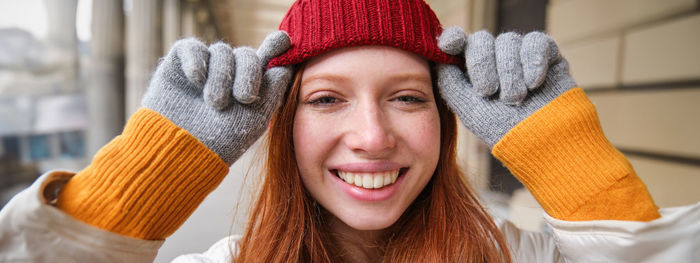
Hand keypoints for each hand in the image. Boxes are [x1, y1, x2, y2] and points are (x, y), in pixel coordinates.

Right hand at [141, 31, 292, 164]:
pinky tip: (196, 81)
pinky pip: (192, 48)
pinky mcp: (179, 64)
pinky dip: (196, 62)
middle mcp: (228, 74)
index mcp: (250, 86)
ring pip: (221, 50)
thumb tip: (285, 65)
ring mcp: (204, 68)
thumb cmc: (222, 142)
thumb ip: (273, 90)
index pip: (266, 58)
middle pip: (246, 54)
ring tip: (215, 103)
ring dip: (222, 76)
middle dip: (249, 73)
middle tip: (243, 98)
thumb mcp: (256, 118)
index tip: (284, 40)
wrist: (182, 150)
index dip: (276, 45)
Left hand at [436, 27, 576, 146]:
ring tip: (515, 99)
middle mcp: (495, 58)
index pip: (459, 43)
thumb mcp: (469, 109)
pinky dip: (533, 61)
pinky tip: (534, 83)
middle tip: (488, 92)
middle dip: (481, 64)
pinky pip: (536, 41)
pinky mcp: (547, 54)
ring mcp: (520, 55)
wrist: (543, 142)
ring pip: (508, 40)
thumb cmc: (503, 131)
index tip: (449, 44)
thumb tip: (439, 58)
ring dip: (509, 72)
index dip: (452, 38)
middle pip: (481, 39)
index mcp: (472, 70)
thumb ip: (450, 83)